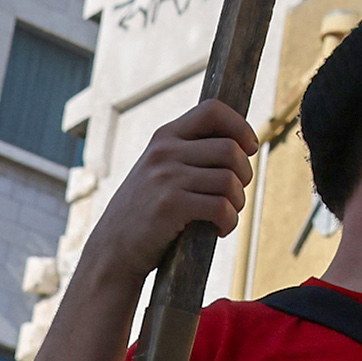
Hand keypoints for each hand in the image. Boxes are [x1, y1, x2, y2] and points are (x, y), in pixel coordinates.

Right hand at [78, 100, 253, 280]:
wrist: (112, 250)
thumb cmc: (144, 212)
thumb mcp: (158, 170)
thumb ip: (188, 153)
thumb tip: (241, 145)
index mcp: (164, 137)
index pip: (212, 109)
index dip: (240, 126)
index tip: (249, 147)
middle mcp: (164, 152)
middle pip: (231, 149)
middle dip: (244, 175)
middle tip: (235, 195)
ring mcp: (166, 177)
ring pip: (230, 180)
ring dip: (237, 203)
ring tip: (225, 215)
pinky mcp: (170, 206)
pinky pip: (221, 207)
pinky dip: (229, 222)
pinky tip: (219, 229)